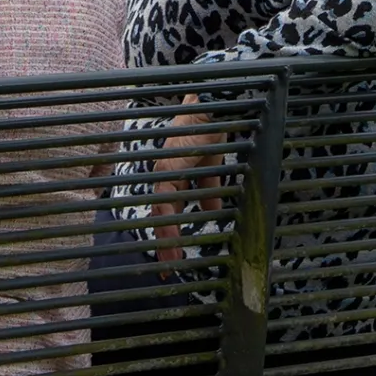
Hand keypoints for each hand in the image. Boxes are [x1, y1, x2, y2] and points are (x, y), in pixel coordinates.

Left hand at [147, 95, 228, 264]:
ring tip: (170, 260)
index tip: (174, 258)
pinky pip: (167, 197)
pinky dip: (168, 218)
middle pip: (162, 215)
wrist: (215, 106)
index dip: (170, 234)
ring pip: (161, 210)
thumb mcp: (212, 167)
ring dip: (166, 237)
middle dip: (165, 243)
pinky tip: (172, 237)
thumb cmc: (212, 132)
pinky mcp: (169, 164)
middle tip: (168, 269)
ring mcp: (164, 170)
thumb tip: (212, 214)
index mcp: (175, 176)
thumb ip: (208, 189)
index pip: (169, 210)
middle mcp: (165, 175)